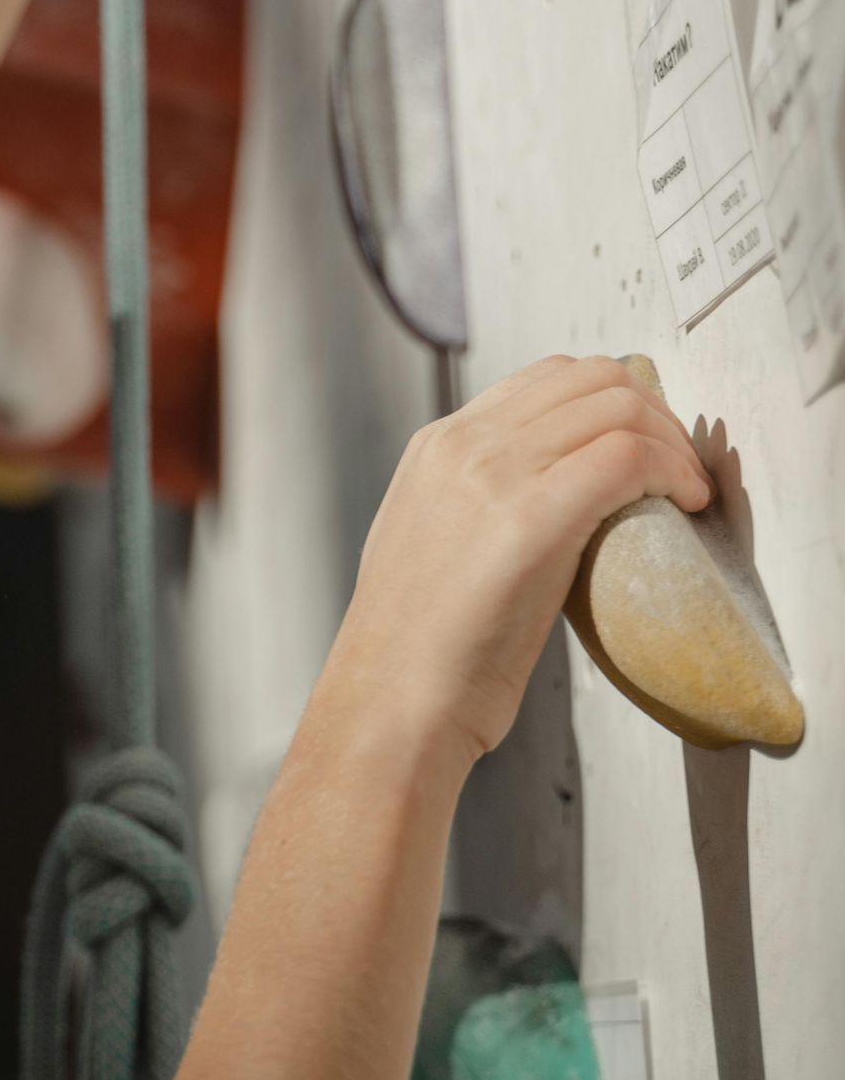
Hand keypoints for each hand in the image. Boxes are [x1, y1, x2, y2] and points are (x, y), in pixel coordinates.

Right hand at [325, 355, 713, 771]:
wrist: (390, 702)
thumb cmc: (421, 651)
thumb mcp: (435, 545)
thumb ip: (479, 503)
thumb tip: (551, 499)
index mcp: (439, 446)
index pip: (548, 379)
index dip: (617, 403)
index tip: (647, 447)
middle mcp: (464, 444)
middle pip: (592, 378)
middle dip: (656, 414)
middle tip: (680, 468)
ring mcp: (493, 474)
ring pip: (617, 407)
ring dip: (673, 442)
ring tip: (688, 491)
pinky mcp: (529, 519)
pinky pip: (626, 457)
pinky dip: (674, 471)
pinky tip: (687, 505)